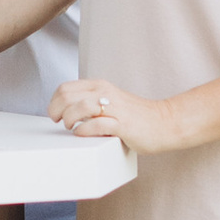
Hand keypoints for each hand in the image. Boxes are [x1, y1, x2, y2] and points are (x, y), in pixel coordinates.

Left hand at [49, 77, 172, 146]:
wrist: (165, 123)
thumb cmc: (136, 116)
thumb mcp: (109, 101)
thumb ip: (91, 102)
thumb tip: (66, 111)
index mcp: (100, 86)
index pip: (65, 88)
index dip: (54, 102)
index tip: (55, 114)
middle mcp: (105, 93)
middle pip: (67, 96)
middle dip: (56, 111)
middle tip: (60, 123)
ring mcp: (114, 108)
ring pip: (79, 107)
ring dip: (69, 120)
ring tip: (72, 128)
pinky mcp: (122, 125)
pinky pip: (96, 124)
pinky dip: (84, 130)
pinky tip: (83, 133)